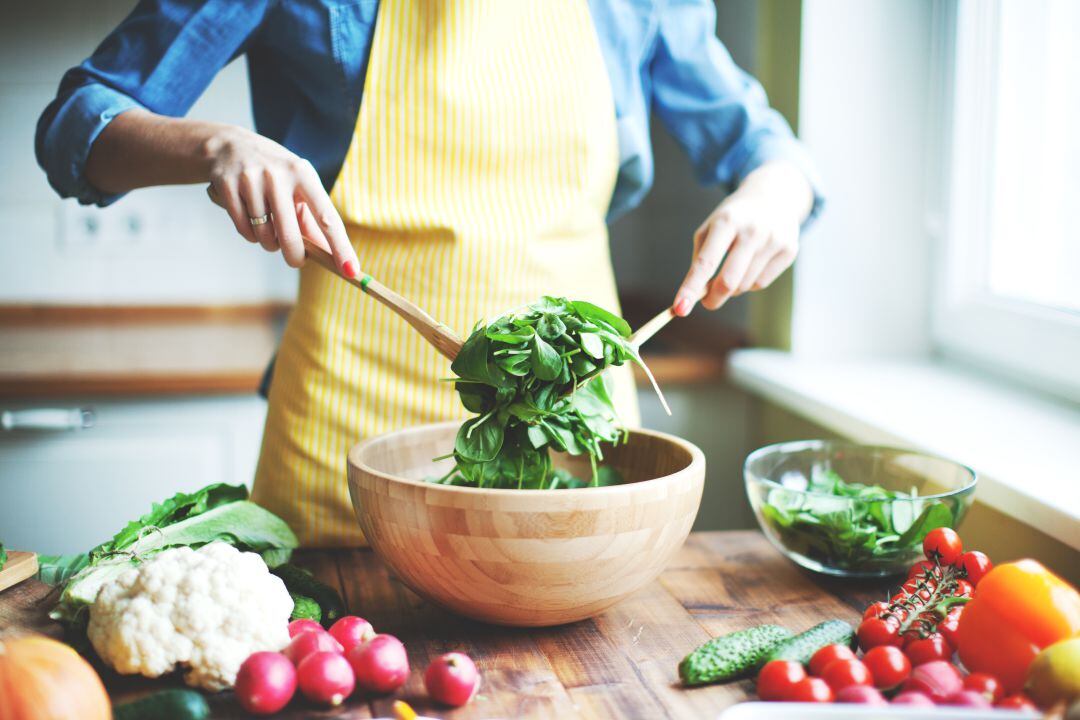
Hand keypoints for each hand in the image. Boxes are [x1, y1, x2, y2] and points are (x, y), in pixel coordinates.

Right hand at [204, 126, 358, 275]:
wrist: (229, 145)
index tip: (351, 270)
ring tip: (269, 228)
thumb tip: (330, 255)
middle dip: (295, 257)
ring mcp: (251, 179)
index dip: (340, 246)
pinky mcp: (227, 185)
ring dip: (269, 242)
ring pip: (264, 235)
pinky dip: (250, 234)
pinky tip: (251, 221)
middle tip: (297, 261)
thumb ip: (313, 219)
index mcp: (303, 174)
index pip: (327, 218)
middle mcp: (278, 175)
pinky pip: (244, 229)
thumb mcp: (298, 186)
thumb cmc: (275, 173)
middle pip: (290, 235)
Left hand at [673, 161, 812, 315]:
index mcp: (726, 222)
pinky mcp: (789, 250)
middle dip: (713, 299)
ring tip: (734, 268)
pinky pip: (761, 283)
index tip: (679, 309)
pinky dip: (750, 282)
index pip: (705, 263)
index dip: (691, 288)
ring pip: (745, 285)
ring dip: (733, 287)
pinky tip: (752, 264)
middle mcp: (752, 230)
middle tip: (707, 302)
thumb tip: (696, 296)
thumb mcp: (710, 229)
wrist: (773, 196)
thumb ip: (700, 261)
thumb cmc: (733, 219)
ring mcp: (774, 240)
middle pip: (728, 281)